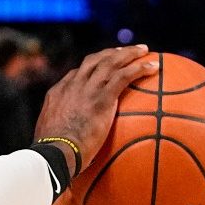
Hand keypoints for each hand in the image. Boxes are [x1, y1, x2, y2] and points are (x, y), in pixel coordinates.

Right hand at [33, 45, 157, 169]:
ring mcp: (87, 90)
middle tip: (124, 51)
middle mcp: (72, 86)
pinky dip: (139, 68)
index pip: (76, 74)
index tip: (101, 68)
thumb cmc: (52, 155)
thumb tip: (70, 147)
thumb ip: (62, 136)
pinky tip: (153, 68)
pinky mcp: (102, 98)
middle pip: (93, 61)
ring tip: (144, 50)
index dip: (91, 68)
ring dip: (129, 53)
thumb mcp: (50, 140)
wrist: (54, 152)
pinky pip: (124, 76)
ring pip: (110, 62)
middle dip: (110, 53)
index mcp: (58, 94)